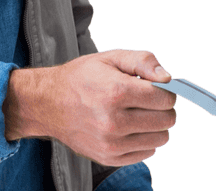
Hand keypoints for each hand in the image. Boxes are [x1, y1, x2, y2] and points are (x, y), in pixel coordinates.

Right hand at [3, 49, 176, 165]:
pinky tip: (132, 128)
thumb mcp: (111, 57)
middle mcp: (113, 122)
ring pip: (160, 139)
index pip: (165, 99)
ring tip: (140, 114)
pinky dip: (145, 140)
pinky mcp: (108, 158)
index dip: (166, 91)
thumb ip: (143, 61)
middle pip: (166, 120)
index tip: (157, 88)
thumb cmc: (82, 78)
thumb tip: (167, 78)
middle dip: (164, 108)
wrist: (48, 103)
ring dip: (157, 126)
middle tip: (150, 101)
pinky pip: (146, 153)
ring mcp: (110, 144)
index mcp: (116, 92)